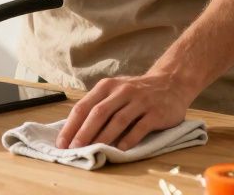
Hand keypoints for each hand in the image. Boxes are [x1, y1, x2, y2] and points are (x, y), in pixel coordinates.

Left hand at [54, 72, 193, 149]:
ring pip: (118, 120)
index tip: (62, 142)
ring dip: (104, 137)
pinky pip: (140, 127)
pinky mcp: (156, 112)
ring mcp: (140, 101)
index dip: (71, 125)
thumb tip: (76, 131)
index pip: (83, 106)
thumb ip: (99, 106)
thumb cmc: (136, 92)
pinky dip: (129, 139)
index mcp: (107, 86)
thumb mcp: (115, 91)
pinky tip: (120, 149)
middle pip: (99, 113)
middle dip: (84, 133)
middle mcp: (122, 91)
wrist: (171, 83)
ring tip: (94, 151)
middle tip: (75, 149)